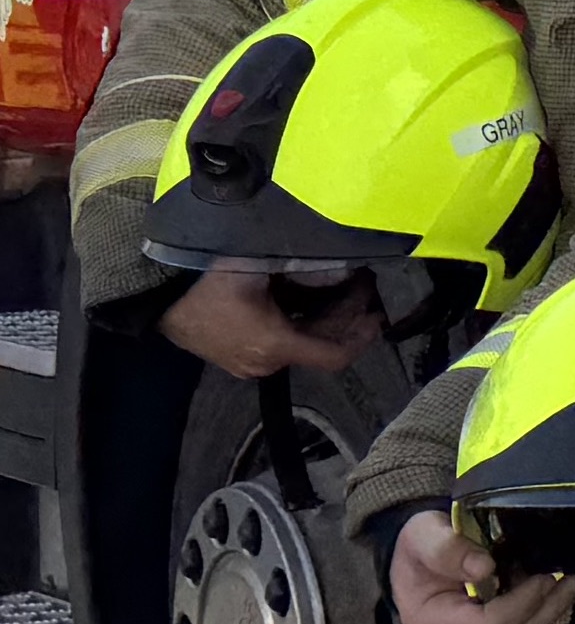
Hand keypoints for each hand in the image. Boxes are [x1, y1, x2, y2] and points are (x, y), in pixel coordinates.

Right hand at [161, 264, 375, 380]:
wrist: (148, 291)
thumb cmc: (201, 277)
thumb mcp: (255, 264)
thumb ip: (301, 264)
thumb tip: (341, 260)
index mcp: (273, 346)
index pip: (335, 355)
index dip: (362, 334)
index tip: (377, 311)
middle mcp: (264, 363)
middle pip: (320, 347)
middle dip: (346, 317)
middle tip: (361, 285)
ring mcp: (247, 363)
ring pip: (300, 345)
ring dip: (323, 318)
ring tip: (340, 286)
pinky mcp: (234, 356)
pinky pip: (279, 342)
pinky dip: (300, 323)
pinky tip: (307, 296)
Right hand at [393, 511, 574, 623]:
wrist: (415, 558)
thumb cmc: (418, 545)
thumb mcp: (423, 534)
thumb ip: (447, 549)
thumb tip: (484, 568)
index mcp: (428, 622)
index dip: (522, 604)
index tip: (545, 576)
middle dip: (548, 609)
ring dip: (553, 610)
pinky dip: (544, 610)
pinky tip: (566, 587)